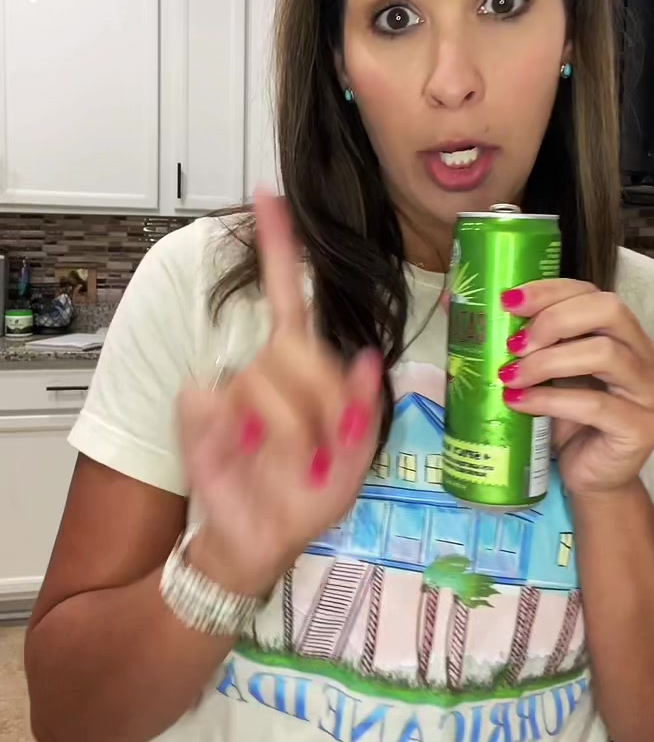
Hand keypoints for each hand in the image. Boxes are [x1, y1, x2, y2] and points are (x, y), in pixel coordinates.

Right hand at [177, 191, 382, 597]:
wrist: (255, 543)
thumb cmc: (302, 498)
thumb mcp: (351, 464)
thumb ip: (363, 411)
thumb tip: (367, 358)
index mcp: (302, 371)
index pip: (289, 300)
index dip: (280, 249)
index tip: (268, 198)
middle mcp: (264, 370)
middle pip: (299, 351)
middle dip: (323, 405)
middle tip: (322, 453)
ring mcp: (229, 391)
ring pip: (266, 386)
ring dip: (289, 436)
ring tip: (288, 466)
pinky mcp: (198, 414)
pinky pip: (216, 404)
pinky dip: (236, 435)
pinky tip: (243, 458)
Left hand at [497, 280, 653, 497]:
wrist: (588, 476)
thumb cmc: (564, 419)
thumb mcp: (538, 373)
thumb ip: (512, 341)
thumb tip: (451, 302)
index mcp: (620, 332)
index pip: (590, 293)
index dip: (549, 291)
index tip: (507, 302)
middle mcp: (642, 354)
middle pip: (608, 310)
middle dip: (554, 320)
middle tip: (514, 344)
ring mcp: (647, 391)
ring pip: (605, 353)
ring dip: (548, 361)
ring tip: (509, 376)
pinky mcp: (641, 427)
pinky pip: (595, 405)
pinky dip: (550, 399)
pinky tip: (519, 402)